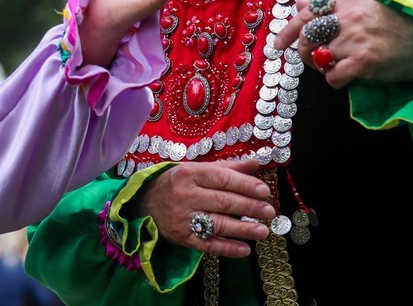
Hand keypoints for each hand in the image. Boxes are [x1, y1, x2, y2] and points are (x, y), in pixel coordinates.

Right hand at [129, 159, 274, 257]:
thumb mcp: (196, 170)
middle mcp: (185, 195)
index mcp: (189, 174)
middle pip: (223, 201)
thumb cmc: (176, 184)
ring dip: (244, 229)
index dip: (245, 185)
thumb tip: (256, 163)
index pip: (222, 179)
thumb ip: (226, 168)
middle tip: (269, 211)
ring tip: (264, 230)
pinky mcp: (182, 237)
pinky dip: (228, 248)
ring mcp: (183, 218)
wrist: (144, 204)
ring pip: (218, 224)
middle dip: (249, 207)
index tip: (264, 191)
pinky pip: (208, 244)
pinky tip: (245, 249)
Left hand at [274, 0, 412, 88]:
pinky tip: (345, 76)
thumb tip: (299, 4)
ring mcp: (356, 39)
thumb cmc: (387, 28)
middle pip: (307, 37)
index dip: (288, 32)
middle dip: (304, 52)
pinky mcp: (363, 61)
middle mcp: (349, 18)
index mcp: (346, 2)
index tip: (278, 45)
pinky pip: (333, 76)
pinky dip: (334, 80)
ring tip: (337, 64)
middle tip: (313, 59)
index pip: (306, 15)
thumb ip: (328, 9)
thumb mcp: (359, 10)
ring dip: (322, 67)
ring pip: (319, 58)